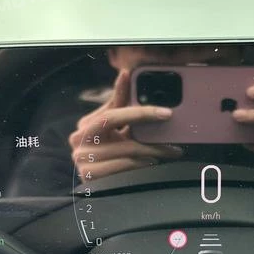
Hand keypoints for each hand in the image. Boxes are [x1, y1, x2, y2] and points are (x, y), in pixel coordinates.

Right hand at [68, 70, 182, 181]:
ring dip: (151, 156)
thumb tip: (125, 73)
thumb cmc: (107, 146)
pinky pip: (124, 170)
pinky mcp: (91, 179)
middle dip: (153, 142)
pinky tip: (150, 165)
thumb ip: (120, 100)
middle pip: (125, 140)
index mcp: (86, 125)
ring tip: (166, 155)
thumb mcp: (114, 123)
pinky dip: (140, 168)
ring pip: (128, 156)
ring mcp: (83, 162)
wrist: (96, 181)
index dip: (141, 112)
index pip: (115, 115)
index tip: (165, 113)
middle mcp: (79, 142)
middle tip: (174, 144)